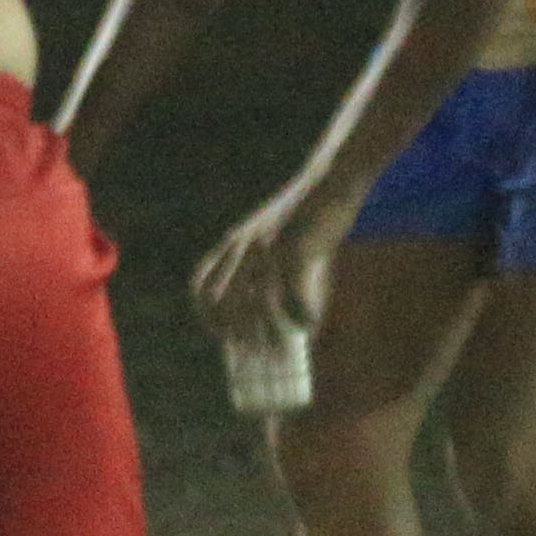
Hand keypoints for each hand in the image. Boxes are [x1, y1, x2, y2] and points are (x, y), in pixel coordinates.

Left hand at [194, 183, 347, 342]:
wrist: (334, 182)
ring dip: (266, 333)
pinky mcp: (294, 247)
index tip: (221, 338)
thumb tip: (292, 323)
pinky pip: (292, 292)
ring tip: (279, 353)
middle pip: (222, 300)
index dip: (207, 316)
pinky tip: (310, 324)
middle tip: (251, 354)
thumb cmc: (311, 219)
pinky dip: (301, 314)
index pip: (202, 286)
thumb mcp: (283, 245)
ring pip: (256, 303)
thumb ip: (276, 277)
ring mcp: (267, 247)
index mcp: (234, 243)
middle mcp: (244, 246)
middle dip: (232, 332)